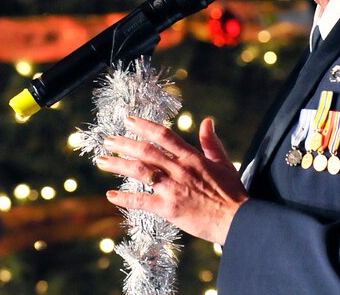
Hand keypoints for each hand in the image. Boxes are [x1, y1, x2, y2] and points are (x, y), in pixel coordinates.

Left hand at [97, 116, 248, 244]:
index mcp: (192, 157)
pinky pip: (142, 201)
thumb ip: (211, 142)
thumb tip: (207, 120)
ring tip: (102, 161)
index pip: (164, 136)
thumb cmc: (231, 192)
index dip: (144, 126)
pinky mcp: (169, 209)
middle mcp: (180, 170)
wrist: (237, 219)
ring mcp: (173, 189)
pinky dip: (125, 198)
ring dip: (118, 165)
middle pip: (146, 151)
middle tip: (108, 140)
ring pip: (140, 172)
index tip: (128, 120)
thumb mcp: (223, 162)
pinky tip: (110, 195)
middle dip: (124, 144)